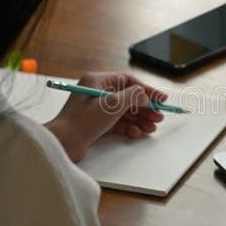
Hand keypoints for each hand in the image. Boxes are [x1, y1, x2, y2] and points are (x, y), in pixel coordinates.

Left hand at [45, 72, 167, 161]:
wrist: (63, 143)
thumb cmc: (82, 121)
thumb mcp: (112, 104)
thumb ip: (132, 96)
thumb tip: (145, 94)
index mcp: (97, 81)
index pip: (128, 81)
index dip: (147, 90)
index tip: (162, 99)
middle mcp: (97, 93)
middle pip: (128, 97)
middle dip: (145, 108)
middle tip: (159, 117)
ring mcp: (96, 109)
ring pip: (125, 111)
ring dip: (140, 119)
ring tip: (152, 128)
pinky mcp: (96, 123)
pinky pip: (118, 122)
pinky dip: (129, 127)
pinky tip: (137, 133)